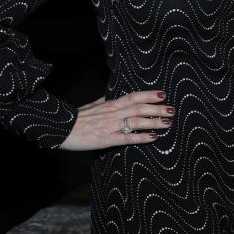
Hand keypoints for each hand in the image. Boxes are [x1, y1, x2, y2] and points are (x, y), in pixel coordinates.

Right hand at [58, 90, 174, 150]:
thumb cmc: (76, 118)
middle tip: (172, 109)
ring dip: (153, 122)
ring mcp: (111, 126)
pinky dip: (141, 137)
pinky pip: (127, 138)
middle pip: (138, 108)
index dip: (149, 95)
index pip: (133, 96)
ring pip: (136, 122)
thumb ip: (104, 100)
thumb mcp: (92, 105)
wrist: (61, 129)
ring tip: (168, 123)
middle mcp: (113, 113)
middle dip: (157, 108)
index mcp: (110, 105)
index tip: (163, 93)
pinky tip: (153, 138)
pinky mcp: (107, 139)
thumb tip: (111, 94)